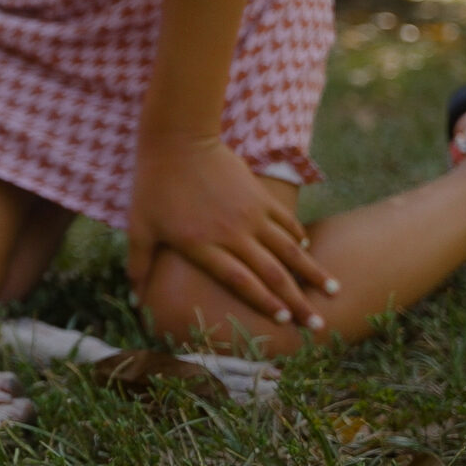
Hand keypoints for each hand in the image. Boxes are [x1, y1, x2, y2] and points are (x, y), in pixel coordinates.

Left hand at [127, 133, 330, 330]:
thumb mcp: (139, 227)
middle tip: (317, 324)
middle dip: (297, 301)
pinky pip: (285, 221)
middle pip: (272, 273)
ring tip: (333, 290)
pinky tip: (307, 251)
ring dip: (311, 271)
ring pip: (288, 249)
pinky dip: (298, 238)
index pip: (241, 281)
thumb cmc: (153, 186)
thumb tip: (132, 300)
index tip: (284, 321)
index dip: (264, 302)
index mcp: (203, 246)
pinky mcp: (259, 196)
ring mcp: (250, 214)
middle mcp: (233, 234)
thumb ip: (139, 264)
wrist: (178, 141)